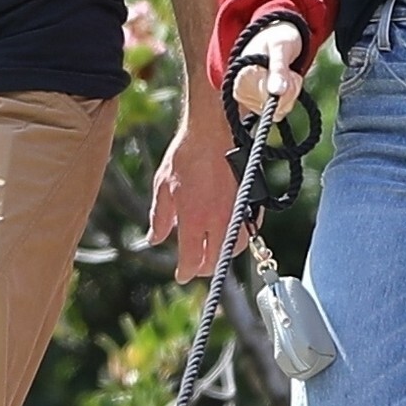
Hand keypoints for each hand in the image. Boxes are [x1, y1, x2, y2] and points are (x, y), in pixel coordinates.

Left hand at [149, 117, 242, 282]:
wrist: (214, 130)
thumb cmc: (186, 154)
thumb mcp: (163, 186)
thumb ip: (160, 218)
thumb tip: (154, 239)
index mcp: (194, 219)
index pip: (192, 261)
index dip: (185, 272)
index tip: (181, 275)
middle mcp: (219, 220)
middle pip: (216, 260)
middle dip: (204, 267)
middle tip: (195, 265)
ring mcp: (237, 212)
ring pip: (235, 248)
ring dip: (224, 254)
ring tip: (213, 251)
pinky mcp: (251, 201)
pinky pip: (249, 229)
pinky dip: (240, 236)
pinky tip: (230, 232)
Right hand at [231, 22, 303, 121]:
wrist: (275, 34)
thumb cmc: (278, 36)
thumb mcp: (281, 47)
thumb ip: (278, 69)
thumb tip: (276, 93)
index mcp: (242, 76)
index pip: (269, 100)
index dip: (286, 88)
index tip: (289, 71)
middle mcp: (240, 90)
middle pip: (275, 108)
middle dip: (289, 90)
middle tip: (288, 70)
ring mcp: (248, 99)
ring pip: (278, 112)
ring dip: (289, 94)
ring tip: (284, 73)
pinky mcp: (255, 103)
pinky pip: (278, 112)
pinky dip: (286, 99)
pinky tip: (282, 82)